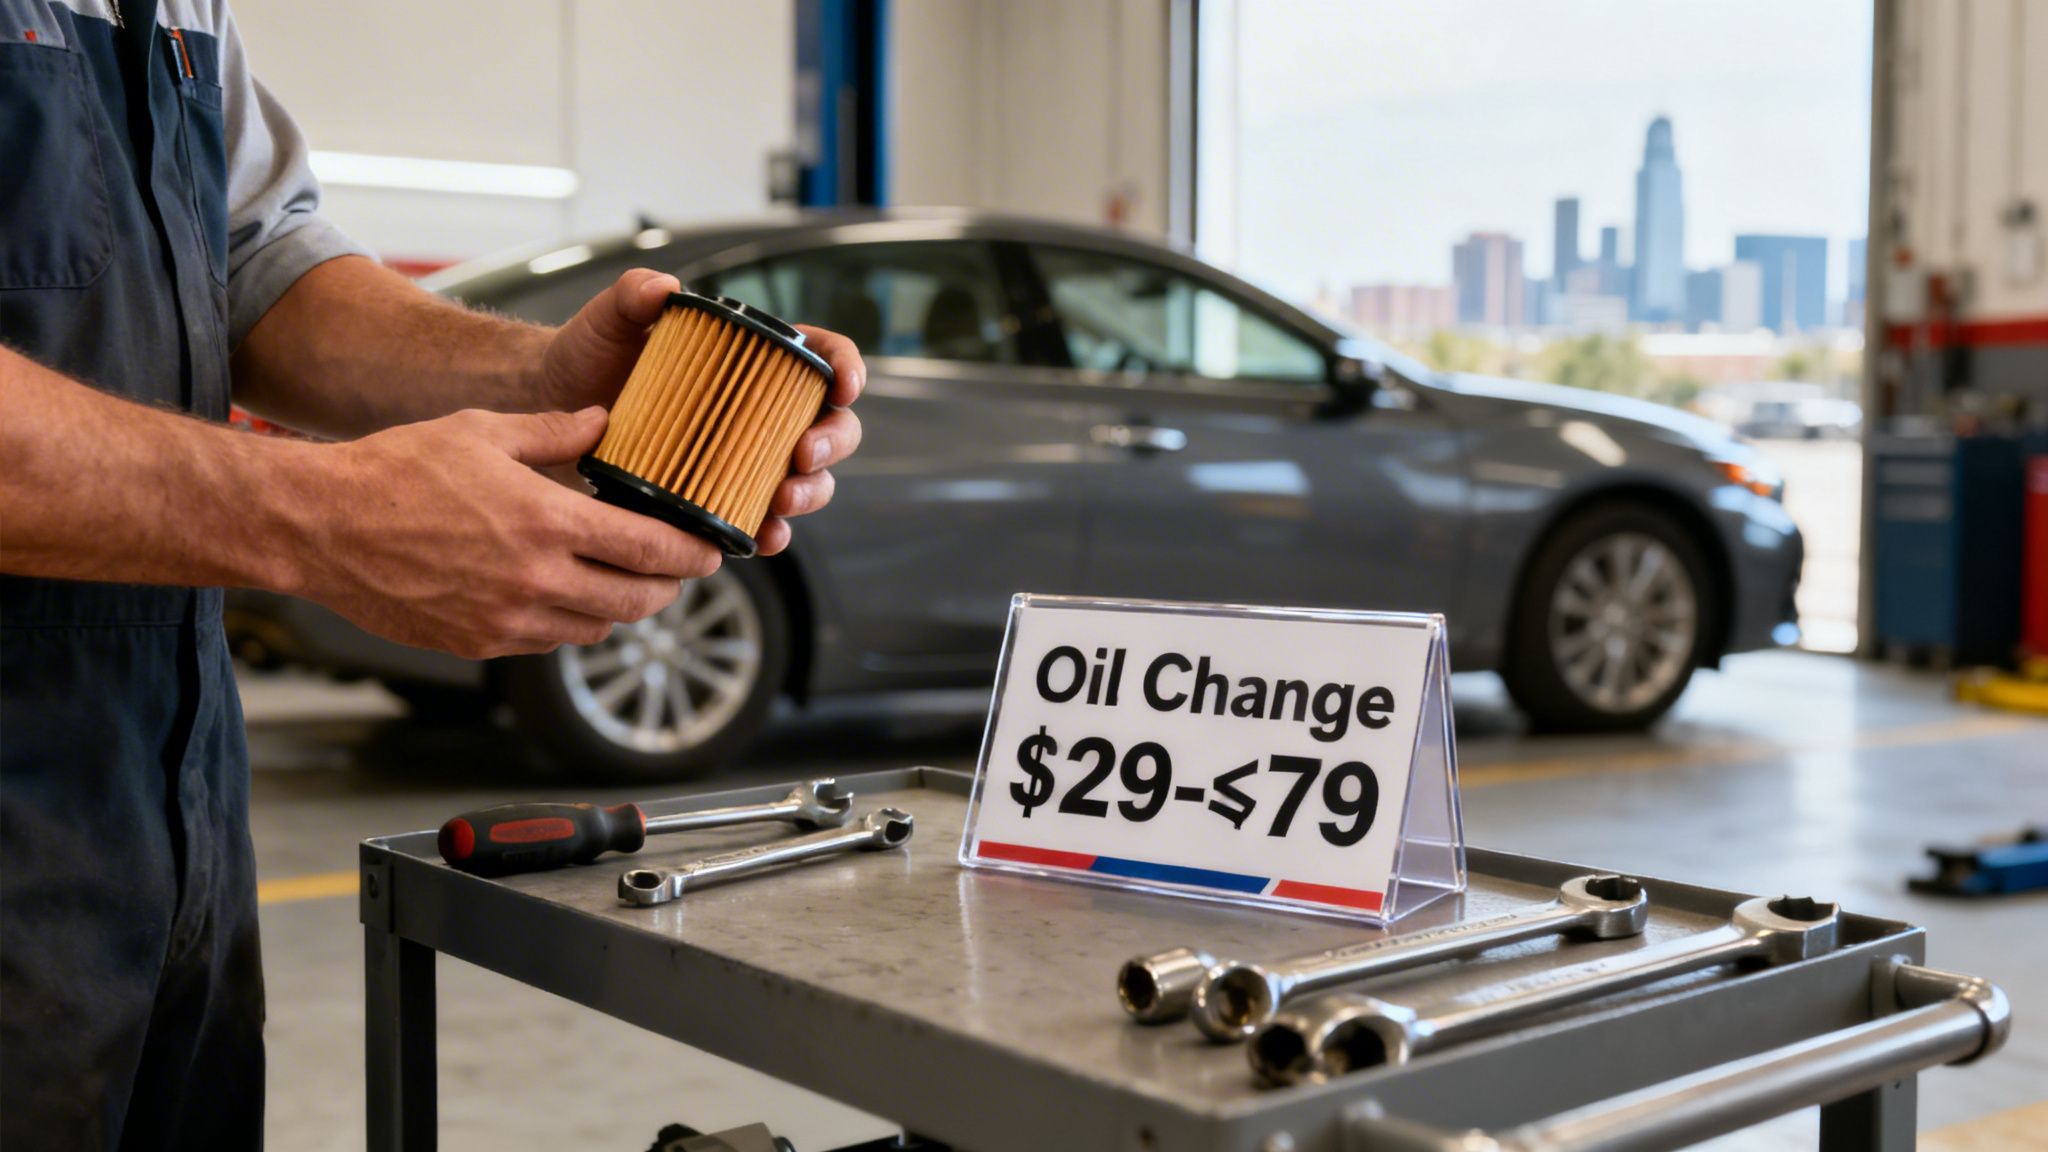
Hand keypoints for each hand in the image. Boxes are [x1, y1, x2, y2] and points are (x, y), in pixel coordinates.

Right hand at [304, 406, 720, 658]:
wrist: (320, 527)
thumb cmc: (395, 469)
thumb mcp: (482, 430)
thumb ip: (554, 429)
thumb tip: (604, 421)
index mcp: (547, 520)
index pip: (651, 549)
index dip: (693, 554)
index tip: (711, 551)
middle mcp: (536, 580)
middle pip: (638, 600)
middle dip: (667, 586)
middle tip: (675, 569)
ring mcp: (507, 620)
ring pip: (597, 626)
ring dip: (618, 605)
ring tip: (618, 576)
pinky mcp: (479, 644)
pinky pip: (549, 642)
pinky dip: (567, 622)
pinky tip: (560, 592)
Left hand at [538, 270, 868, 556]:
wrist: (552, 409)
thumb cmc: (589, 357)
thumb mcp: (609, 319)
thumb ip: (633, 294)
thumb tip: (664, 288)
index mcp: (754, 361)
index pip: (821, 358)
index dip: (846, 369)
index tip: (842, 387)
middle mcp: (761, 412)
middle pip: (832, 427)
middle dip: (832, 443)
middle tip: (803, 455)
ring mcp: (747, 460)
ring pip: (809, 480)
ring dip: (808, 493)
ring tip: (780, 499)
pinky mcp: (722, 500)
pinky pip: (763, 523)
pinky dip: (771, 534)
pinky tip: (760, 537)